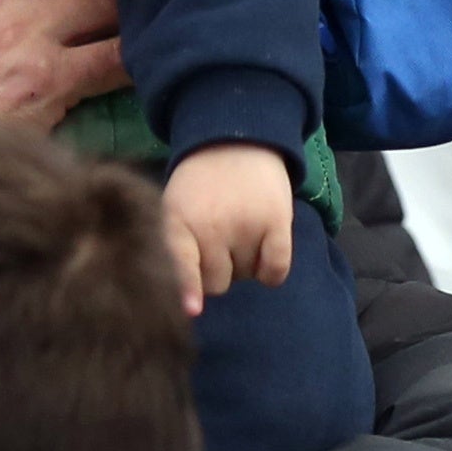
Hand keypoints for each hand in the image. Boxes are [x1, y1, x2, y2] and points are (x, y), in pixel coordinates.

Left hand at [160, 143, 295, 313]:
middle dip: (218, 271)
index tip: (192, 310)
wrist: (236, 140)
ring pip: (245, 277)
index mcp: (178, 221)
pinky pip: (275, 270)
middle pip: (216, 283)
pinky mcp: (277, 222)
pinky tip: (265, 251)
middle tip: (219, 241)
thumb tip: (189, 304)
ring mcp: (246, 224)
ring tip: (239, 230)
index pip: (182, 261)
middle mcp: (212, 225)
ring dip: (244, 265)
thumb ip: (175, 249)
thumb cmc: (200, 185)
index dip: (187, 288)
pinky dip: (271, 272)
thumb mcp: (174, 209)